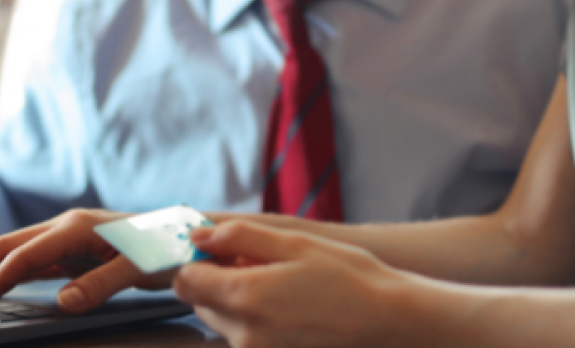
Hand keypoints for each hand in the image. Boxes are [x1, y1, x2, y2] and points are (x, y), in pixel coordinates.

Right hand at [0, 209, 170, 316]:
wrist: (190, 234)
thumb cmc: (168, 247)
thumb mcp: (139, 269)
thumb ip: (101, 284)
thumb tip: (62, 303)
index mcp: (76, 228)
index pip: (23, 257)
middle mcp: (66, 227)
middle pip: (6, 246)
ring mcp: (69, 237)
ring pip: (15, 252)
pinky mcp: (75, 249)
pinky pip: (33, 261)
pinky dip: (7, 272)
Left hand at [175, 221, 413, 347]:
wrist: (388, 321)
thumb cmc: (348, 277)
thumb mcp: (295, 243)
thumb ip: (240, 237)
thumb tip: (198, 235)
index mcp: (245, 297)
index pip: (186, 280)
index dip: (198, 259)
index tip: (221, 249)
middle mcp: (244, 334)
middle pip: (202, 302)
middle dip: (219, 280)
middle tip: (260, 263)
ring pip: (223, 321)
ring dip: (238, 301)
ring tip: (281, 286)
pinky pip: (245, 338)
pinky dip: (256, 321)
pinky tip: (289, 307)